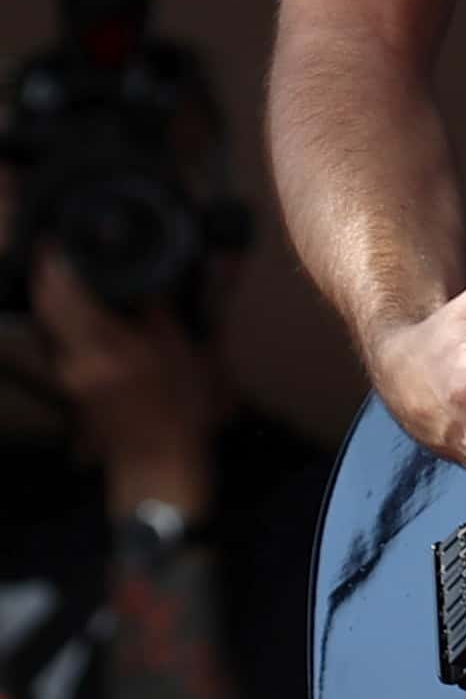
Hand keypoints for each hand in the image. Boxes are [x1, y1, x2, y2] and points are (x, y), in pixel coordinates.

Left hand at [31, 249, 223, 520]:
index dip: (54, 261)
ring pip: (47, 322)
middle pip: (46, 306)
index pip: (63, 294)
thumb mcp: (185, 350)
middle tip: (57, 246)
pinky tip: (77, 307)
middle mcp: (78, 359)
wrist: (160, 461)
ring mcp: (68, 374)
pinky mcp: (69, 384)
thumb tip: (148, 277)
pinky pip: (55, 339)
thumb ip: (162, 309)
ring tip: (66, 271)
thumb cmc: (180, 410)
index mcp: (109, 346)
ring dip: (51, 295)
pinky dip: (60, 317)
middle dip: (47, 273)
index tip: (56, 237)